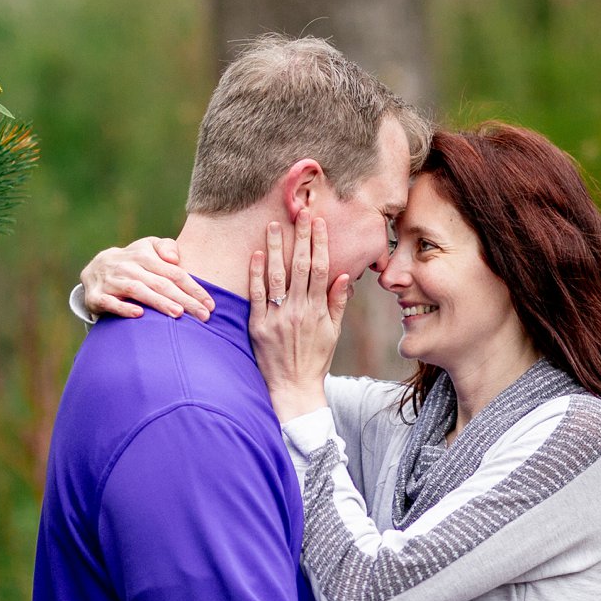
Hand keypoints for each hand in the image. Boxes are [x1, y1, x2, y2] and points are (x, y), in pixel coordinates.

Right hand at [81, 234, 207, 320]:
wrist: (94, 269)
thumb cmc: (132, 262)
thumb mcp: (147, 248)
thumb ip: (165, 248)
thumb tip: (176, 258)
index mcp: (143, 255)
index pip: (174, 272)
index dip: (193, 288)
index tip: (210, 304)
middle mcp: (128, 266)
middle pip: (160, 283)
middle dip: (183, 299)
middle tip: (202, 315)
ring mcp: (111, 281)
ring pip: (138, 291)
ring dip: (158, 302)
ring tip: (177, 314)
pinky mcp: (96, 296)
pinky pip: (110, 303)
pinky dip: (124, 308)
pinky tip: (139, 315)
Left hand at [249, 203, 346, 415]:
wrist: (294, 390)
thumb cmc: (314, 361)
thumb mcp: (332, 333)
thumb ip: (337, 303)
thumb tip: (344, 277)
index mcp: (317, 310)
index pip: (321, 269)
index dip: (319, 243)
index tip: (318, 222)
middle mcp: (298, 311)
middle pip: (301, 266)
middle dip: (301, 237)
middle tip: (300, 211)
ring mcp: (277, 318)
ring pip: (277, 276)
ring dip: (277, 248)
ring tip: (274, 225)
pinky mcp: (259, 326)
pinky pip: (257, 295)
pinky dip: (257, 274)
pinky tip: (257, 255)